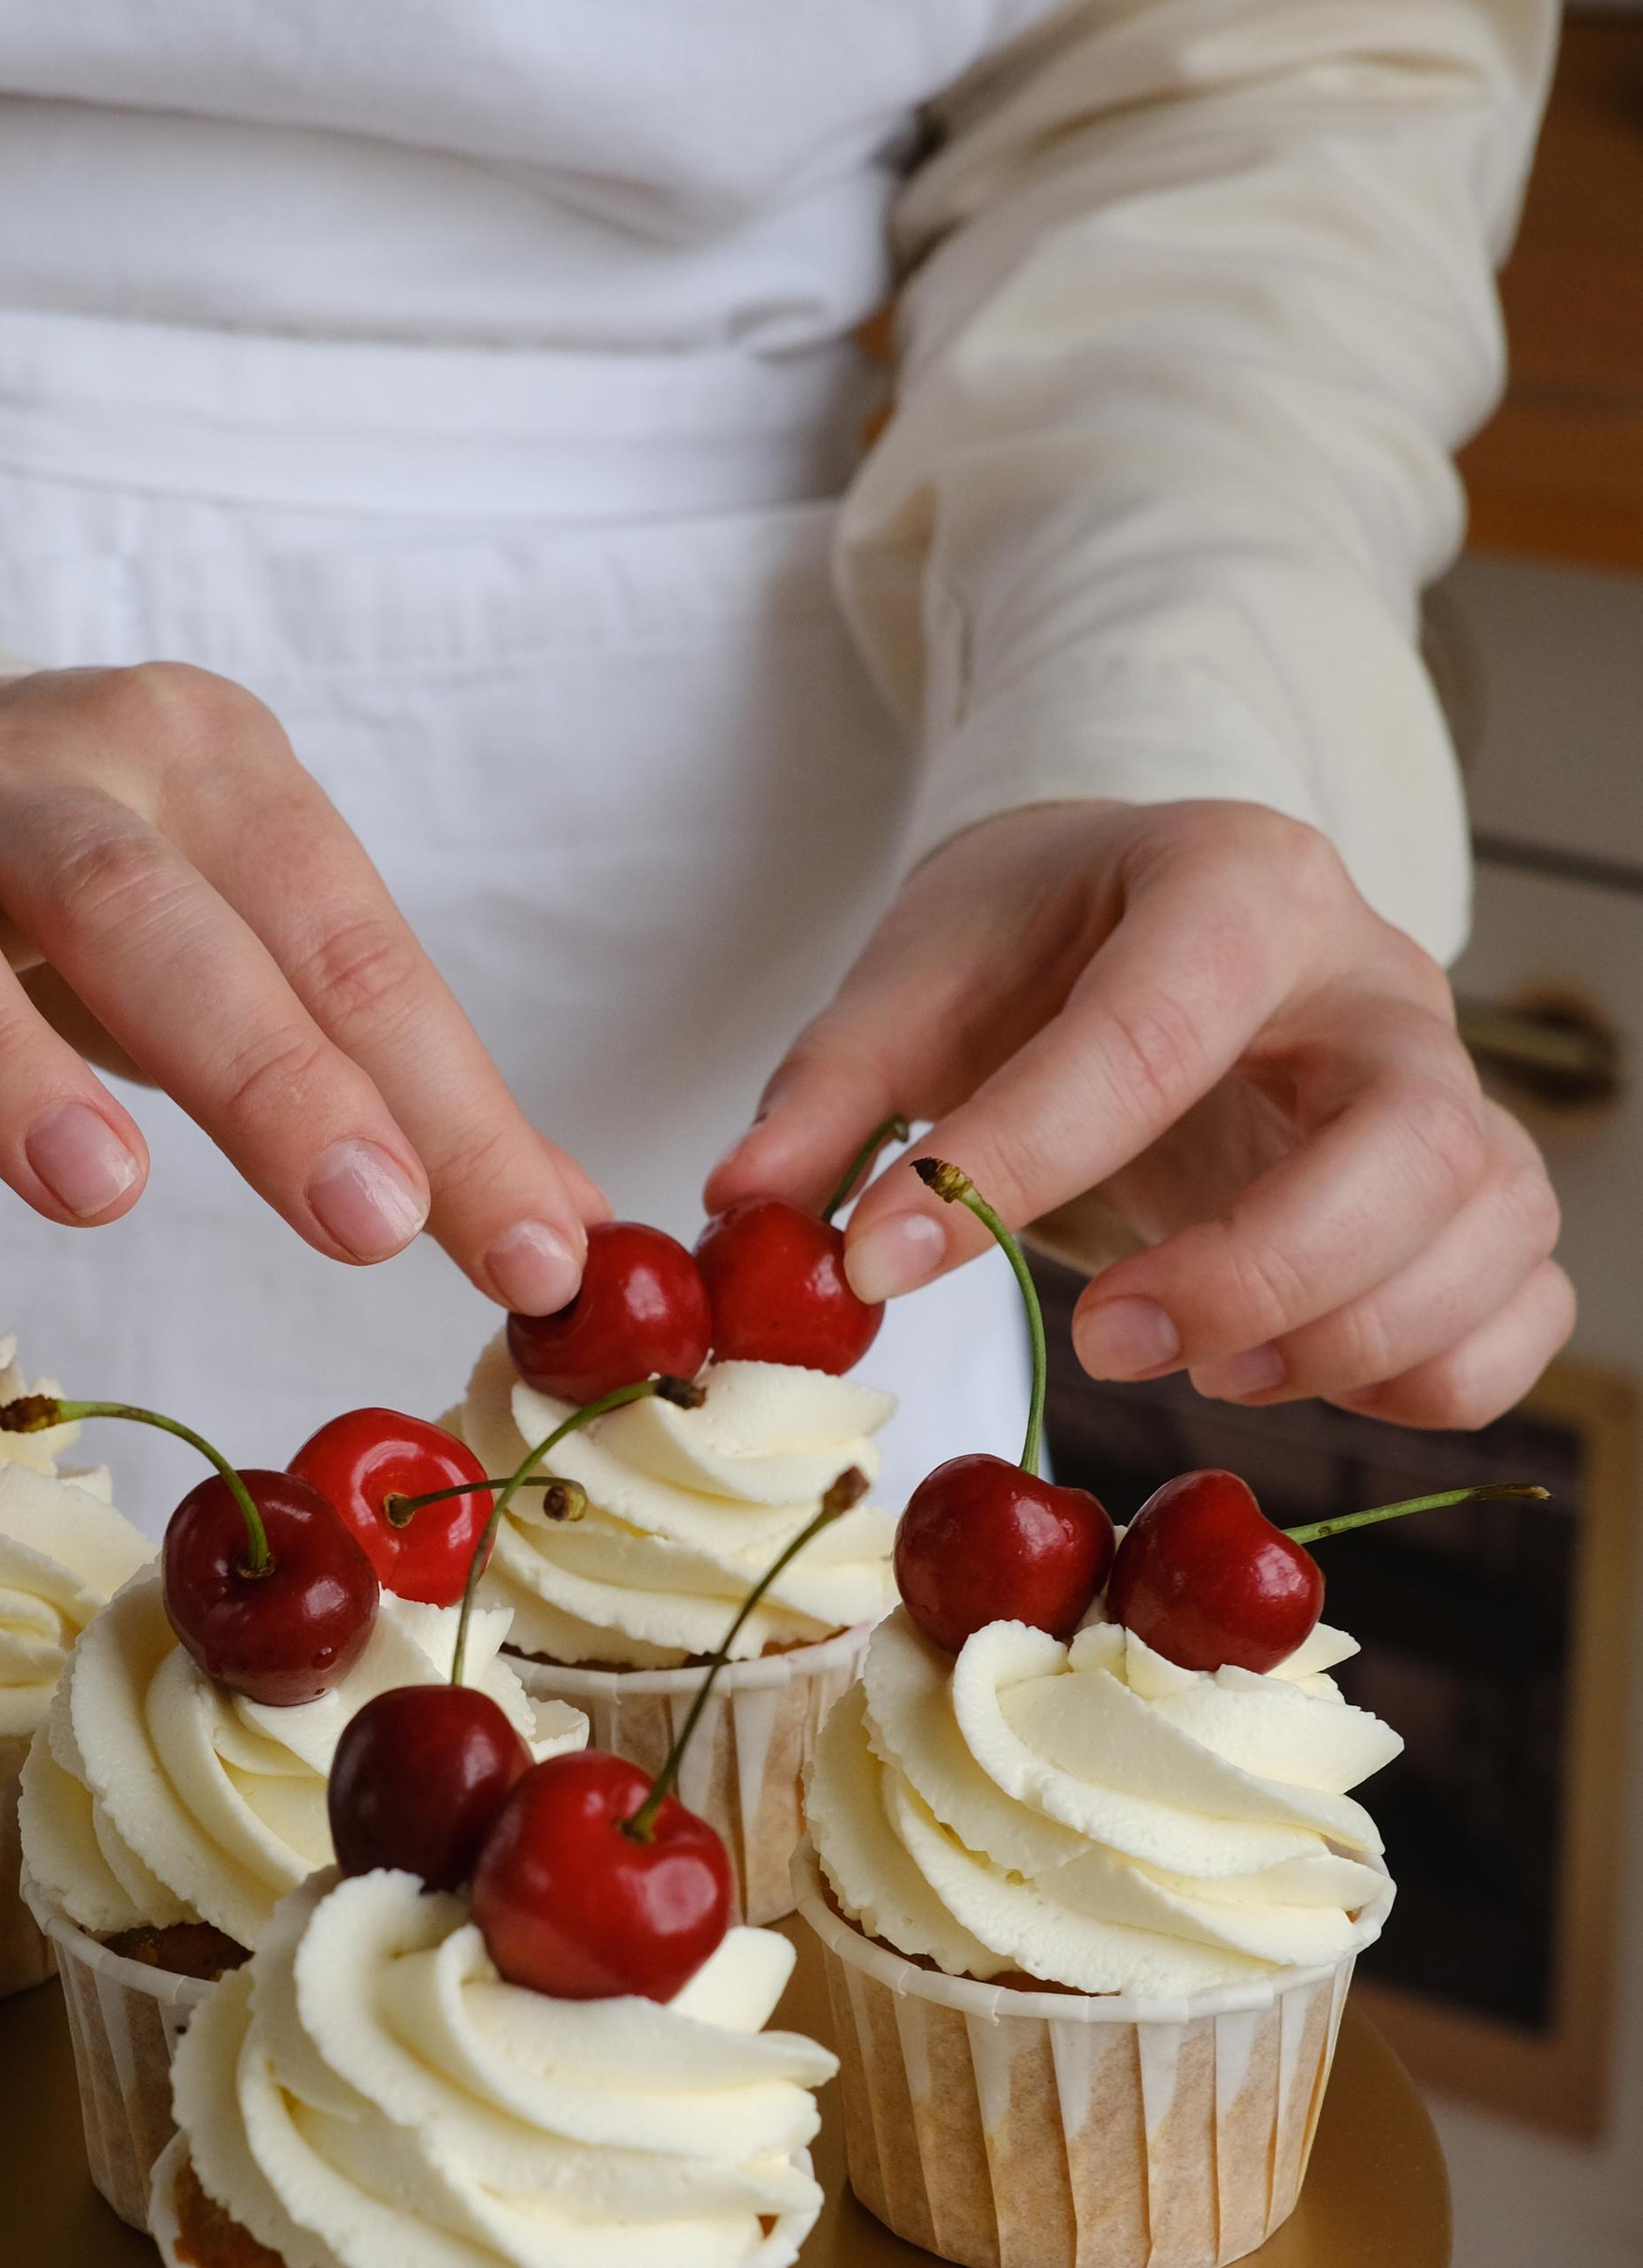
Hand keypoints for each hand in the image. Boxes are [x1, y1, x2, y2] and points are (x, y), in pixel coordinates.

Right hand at [0, 669, 598, 1309]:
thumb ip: (411, 1102)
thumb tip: (577, 1258)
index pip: (343, 943)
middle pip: (146, 913)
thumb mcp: (273, 960)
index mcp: (209, 762)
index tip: (522, 1256)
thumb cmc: (112, 905)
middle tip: (363, 1219)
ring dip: (0, 1050)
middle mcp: (39, 765)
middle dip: (263, 1069)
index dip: (440, 1104)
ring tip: (99, 1186)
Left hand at [705, 801, 1569, 1429]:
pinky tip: (1285, 1377)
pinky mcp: (1473, 1193)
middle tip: (1103, 1335)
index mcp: (1233, 887)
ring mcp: (1447, 1089)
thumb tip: (745, 1217)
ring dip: (1340, 1338)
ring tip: (1190, 1362)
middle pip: (1408, 1142)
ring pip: (1485, 1230)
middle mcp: (1374, 982)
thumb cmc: (1032, 952)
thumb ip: (828, 1096)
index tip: (884, 1257)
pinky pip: (1522, 1310)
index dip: (1016, 1160)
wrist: (1142, 923)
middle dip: (1255, 1271)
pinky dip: (1431, 1380)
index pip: (1154, 1028)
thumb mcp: (914, 982)